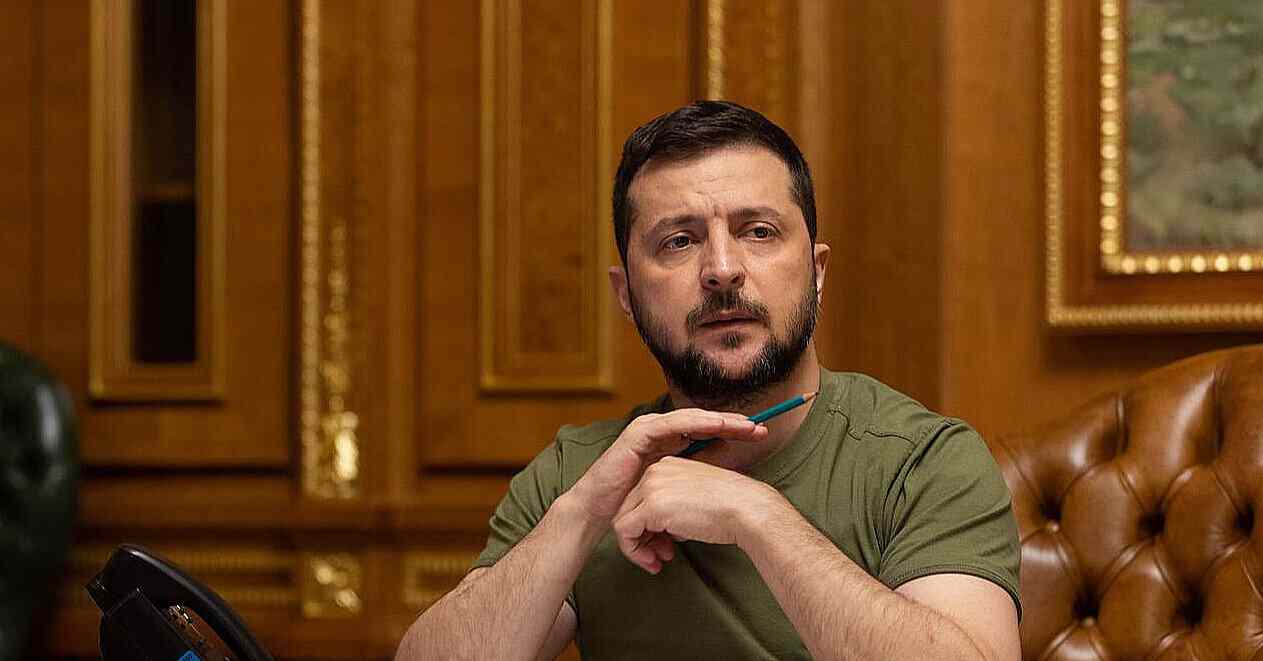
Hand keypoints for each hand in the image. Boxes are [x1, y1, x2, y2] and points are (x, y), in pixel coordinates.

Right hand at [565, 410, 767, 526]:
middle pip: (704, 422)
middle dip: (732, 424)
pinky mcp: (638, 434)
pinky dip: (694, 423)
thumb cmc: (634, 506)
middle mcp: (661, 432)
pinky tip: (714, 424)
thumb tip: (722, 490)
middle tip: (760, 427)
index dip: (733, 433)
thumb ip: (692, 487)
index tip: (761, 436)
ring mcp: (649, 429)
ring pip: (691, 419)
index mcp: (670, 444)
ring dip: (718, 420)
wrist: (600, 511)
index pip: (707, 433)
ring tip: (742, 425)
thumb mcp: (673, 496)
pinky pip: (671, 424)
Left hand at [611, 457, 788, 572]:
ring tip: (657, 561)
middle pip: (630, 508)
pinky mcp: (651, 506)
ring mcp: (651, 487)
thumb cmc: (732, 508)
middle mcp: (655, 471)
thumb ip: (674, 508)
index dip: (650, 525)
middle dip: (642, 537)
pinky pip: (626, 532)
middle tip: (661, 556)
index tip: (667, 543)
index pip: (642, 497)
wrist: (747, 509)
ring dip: (637, 546)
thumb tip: (662, 530)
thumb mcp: (695, 499)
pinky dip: (635, 551)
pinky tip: (654, 562)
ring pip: (624, 520)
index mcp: (667, 465)